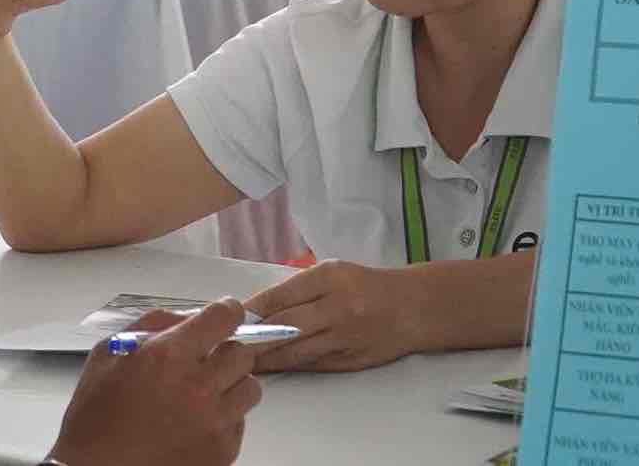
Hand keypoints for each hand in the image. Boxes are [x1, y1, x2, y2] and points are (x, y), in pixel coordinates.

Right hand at [46, 302, 261, 465]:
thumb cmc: (96, 414)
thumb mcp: (109, 352)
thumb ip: (152, 325)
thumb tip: (189, 316)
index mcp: (169, 355)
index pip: (223, 318)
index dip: (227, 311)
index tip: (226, 314)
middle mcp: (198, 386)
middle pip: (243, 353)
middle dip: (226, 350)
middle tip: (207, 360)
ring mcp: (214, 422)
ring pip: (251, 388)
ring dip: (232, 384)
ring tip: (206, 393)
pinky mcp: (222, 451)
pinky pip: (241, 422)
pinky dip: (226, 417)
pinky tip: (197, 421)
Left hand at [243, 260, 417, 372]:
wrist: (411, 308)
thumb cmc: (363, 284)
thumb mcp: (331, 272)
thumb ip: (297, 289)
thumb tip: (257, 308)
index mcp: (330, 278)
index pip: (281, 296)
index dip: (253, 310)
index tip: (231, 318)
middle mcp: (338, 308)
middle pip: (285, 327)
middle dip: (254, 337)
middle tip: (227, 344)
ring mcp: (345, 338)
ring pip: (296, 351)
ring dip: (266, 357)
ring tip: (240, 361)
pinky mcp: (351, 361)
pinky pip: (312, 364)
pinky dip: (289, 366)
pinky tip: (269, 367)